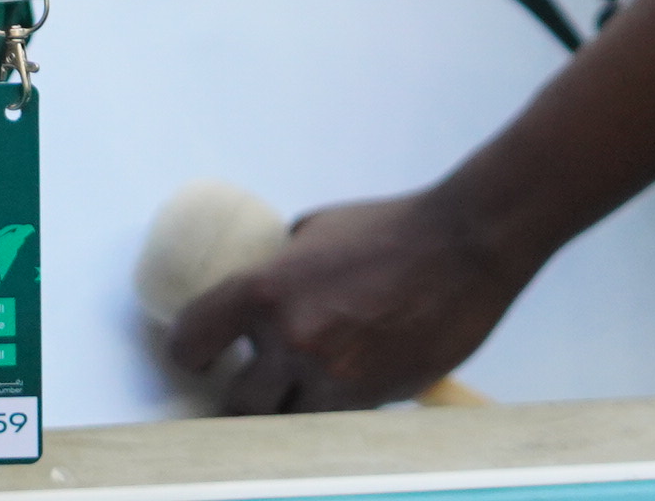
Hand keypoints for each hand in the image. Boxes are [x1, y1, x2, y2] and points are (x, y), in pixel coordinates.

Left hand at [166, 185, 528, 411]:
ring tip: (295, 393)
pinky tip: (338, 390)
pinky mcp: (373, 400)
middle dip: (239, 398)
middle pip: (236, 404)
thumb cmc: (389, 229)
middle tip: (247, 386)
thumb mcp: (313, 231)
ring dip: (286, 413)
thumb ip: (279, 264)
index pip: (192, 340)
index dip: (190, 353)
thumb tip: (257, 288)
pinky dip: (330, 414)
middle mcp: (291, 339)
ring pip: (286, 425)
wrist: (464, 248)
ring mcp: (333, 377)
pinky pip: (332, 424)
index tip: (199, 358)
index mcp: (264, 289)